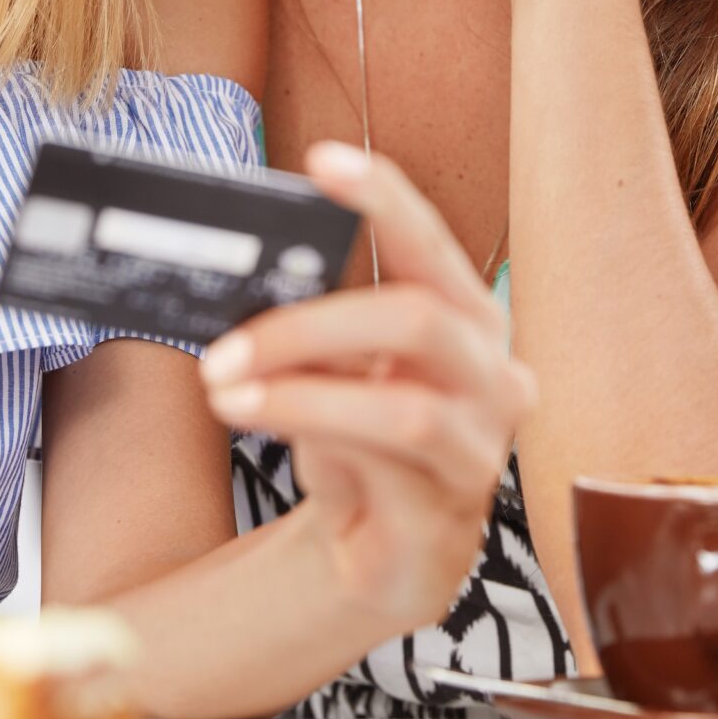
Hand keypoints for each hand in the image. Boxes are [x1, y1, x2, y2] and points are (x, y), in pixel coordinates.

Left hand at [198, 143, 535, 631]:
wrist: (379, 557)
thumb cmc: (358, 446)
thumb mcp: (331, 375)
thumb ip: (313, 332)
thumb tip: (252, 284)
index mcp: (467, 321)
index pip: (431, 245)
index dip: (385, 198)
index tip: (323, 161)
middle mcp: (493, 377)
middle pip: (418, 319)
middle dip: (310, 324)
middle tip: (225, 346)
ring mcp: (481, 452)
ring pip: (403, 406)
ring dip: (299, 393)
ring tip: (224, 388)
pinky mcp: (450, 521)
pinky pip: (384, 469)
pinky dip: (310, 435)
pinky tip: (257, 422)